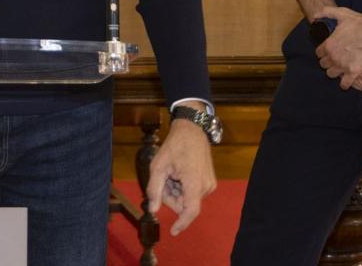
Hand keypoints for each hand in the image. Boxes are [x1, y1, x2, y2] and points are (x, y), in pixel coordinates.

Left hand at [147, 114, 216, 234]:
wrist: (192, 129)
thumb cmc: (174, 145)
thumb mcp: (159, 165)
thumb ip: (154, 189)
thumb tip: (152, 210)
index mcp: (194, 183)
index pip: (190, 212)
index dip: (181, 223)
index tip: (172, 232)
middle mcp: (205, 187)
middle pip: (184, 204)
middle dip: (170, 196)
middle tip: (163, 178)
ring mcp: (209, 185)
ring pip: (187, 198)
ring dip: (175, 191)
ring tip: (172, 172)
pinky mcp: (209, 182)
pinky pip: (192, 192)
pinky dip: (182, 187)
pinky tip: (178, 173)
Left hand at [315, 5, 361, 90]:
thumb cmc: (360, 22)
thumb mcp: (340, 13)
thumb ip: (325, 12)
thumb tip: (314, 17)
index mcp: (328, 44)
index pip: (318, 53)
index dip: (323, 53)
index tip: (327, 53)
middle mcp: (333, 56)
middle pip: (324, 64)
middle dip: (327, 62)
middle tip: (333, 61)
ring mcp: (343, 65)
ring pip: (331, 74)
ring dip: (334, 72)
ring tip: (338, 70)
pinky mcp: (354, 71)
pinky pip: (345, 83)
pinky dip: (345, 84)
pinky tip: (345, 83)